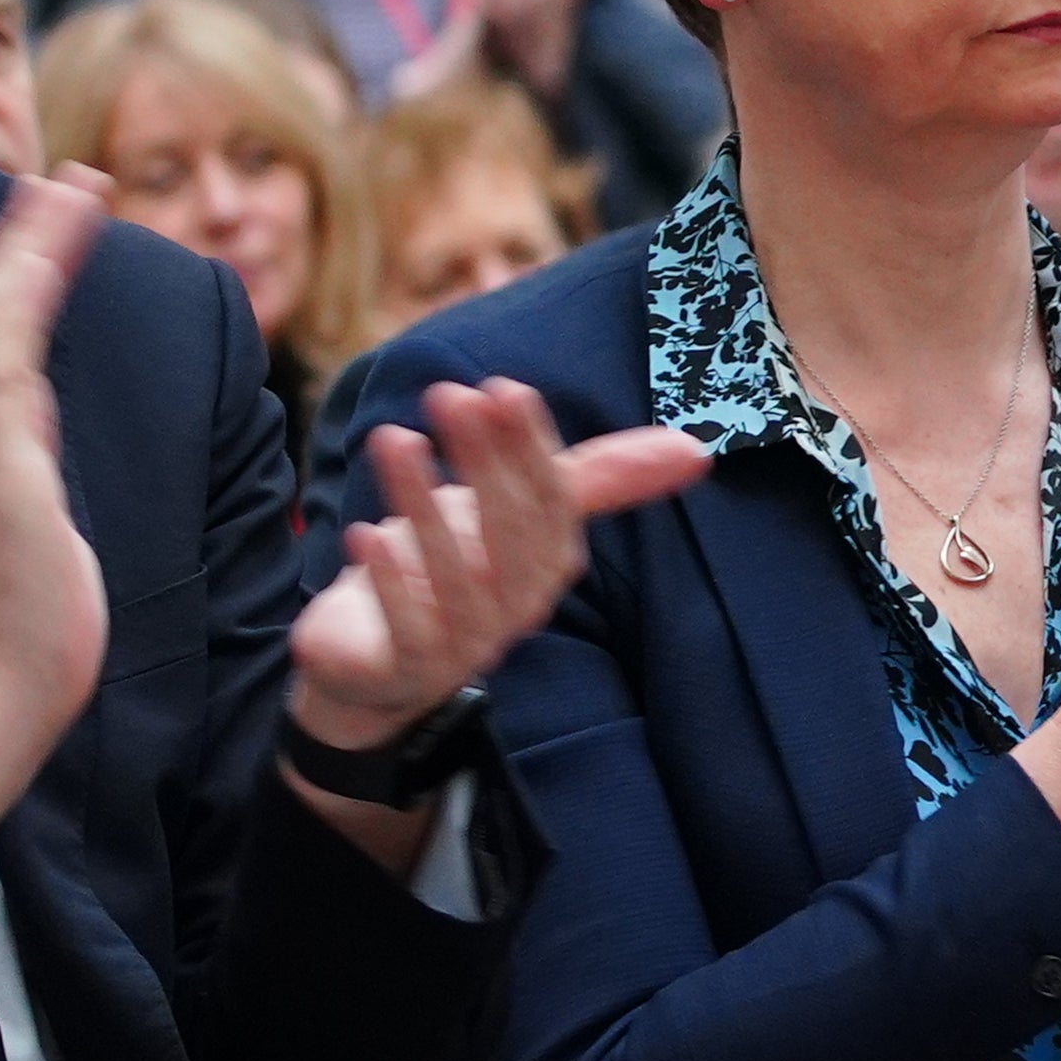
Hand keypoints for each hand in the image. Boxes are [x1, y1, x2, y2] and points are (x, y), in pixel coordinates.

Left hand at [291, 378, 706, 744]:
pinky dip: (390, 583)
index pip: (552, 503)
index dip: (529, 447)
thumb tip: (696, 450)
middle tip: (447, 394)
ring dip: (422, 504)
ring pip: (457, 577)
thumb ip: (596, 479)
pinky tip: (364, 533)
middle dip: (484, 461)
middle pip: (511, 534)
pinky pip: (410, 633)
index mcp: (547, 565)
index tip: (500, 389)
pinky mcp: (406, 672)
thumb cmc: (453, 570)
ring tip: (393, 439)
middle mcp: (516, 608)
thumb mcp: (517, 514)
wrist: (375, 666)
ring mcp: (464, 646)